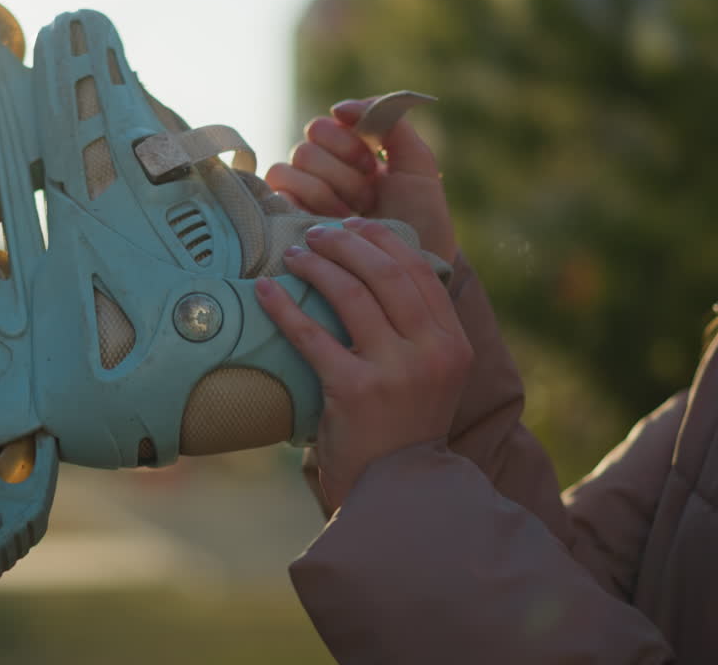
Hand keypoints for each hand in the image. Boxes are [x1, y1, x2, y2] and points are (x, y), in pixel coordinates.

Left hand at [255, 218, 472, 512]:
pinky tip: (265, 291)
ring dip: (317, 265)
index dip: (381, 240)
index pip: (419, 270)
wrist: (394, 491)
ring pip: (351, 294)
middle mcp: (432, 352)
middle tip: (315, 233)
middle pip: (386, 273)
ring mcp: (396, 371)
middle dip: (346, 243)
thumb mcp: (430, 375)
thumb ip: (416, 328)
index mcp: (453, 342)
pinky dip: (284, 307)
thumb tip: (375, 267)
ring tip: (293, 255)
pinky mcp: (355, 391)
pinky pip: (312, 335)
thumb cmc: (402, 428)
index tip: (351, 226)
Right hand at [265, 98, 457, 264]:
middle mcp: (320, 174)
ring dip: (325, 190)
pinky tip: (330, 221)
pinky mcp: (287, 223)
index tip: (371, 164)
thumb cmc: (421, 219)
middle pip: (306, 147)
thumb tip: (340, 107)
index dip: (345, 141)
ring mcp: (301, 199)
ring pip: (288, 167)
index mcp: (349, 155)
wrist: (415, 266)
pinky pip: (277, 193)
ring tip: (350, 215)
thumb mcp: (417, 165)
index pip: (324, 126)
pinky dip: (303, 201)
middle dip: (341, 172)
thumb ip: (391, 123)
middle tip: (366, 197)